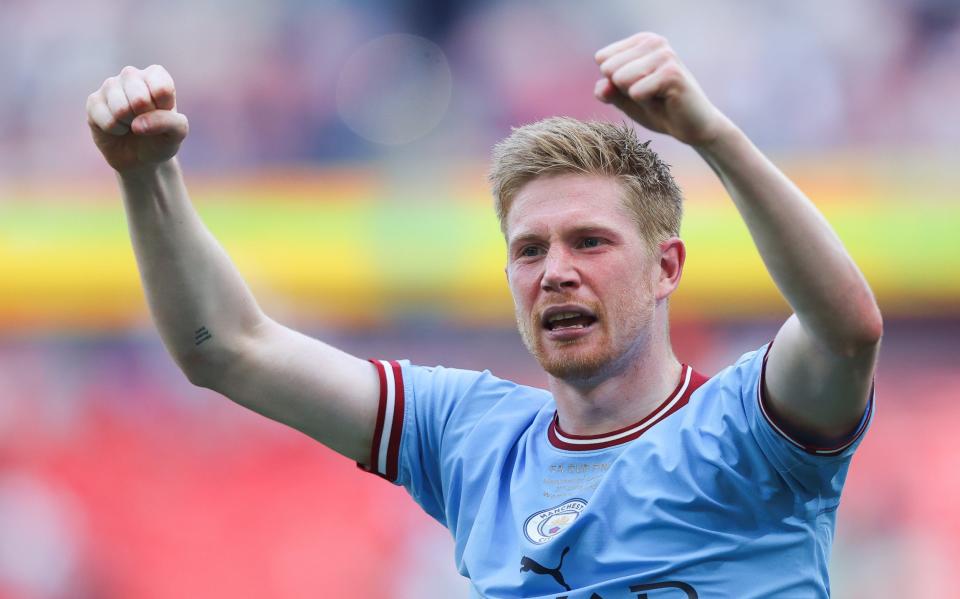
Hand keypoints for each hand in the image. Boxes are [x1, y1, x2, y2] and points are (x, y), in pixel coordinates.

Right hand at [86, 65, 187, 173]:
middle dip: (145, 119)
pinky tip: (118, 128)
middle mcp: (131, 75)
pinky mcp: (93, 101)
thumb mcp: (177, 133)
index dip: (164, 110)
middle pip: (140, 99)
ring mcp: (110, 86)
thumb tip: (138, 124)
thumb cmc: (161, 138)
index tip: (163, 114)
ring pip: (121, 110)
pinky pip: (108, 121)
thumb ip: (170, 122)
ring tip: (132, 124)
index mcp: (156, 75)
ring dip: (130, 125)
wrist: (140, 156)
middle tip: (145, 121)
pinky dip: (116, 131)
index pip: (162, 89)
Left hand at [594, 33, 730, 146]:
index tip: (639, 87)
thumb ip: (608, 91)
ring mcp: (664, 55)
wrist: (692, 127)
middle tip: (649, 95)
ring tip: (656, 97)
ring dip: (635, 97)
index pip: (602, 58)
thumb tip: (601, 86)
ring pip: (620, 79)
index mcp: (642, 41)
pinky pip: (635, 92)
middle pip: (609, 68)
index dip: (614, 83)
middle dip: (624, 90)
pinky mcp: (671, 73)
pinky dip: (645, 104)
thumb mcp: (625, 100)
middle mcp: (654, 41)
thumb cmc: (659, 110)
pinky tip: (665, 101)